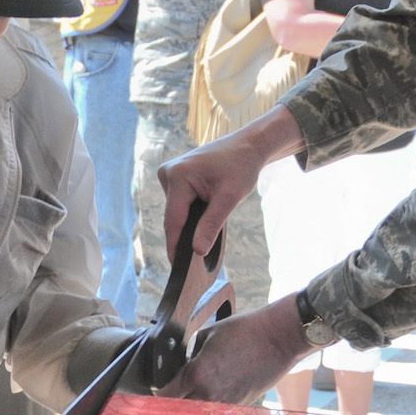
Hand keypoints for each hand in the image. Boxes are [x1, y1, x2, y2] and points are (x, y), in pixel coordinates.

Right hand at [157, 104, 303, 260]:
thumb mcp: (229, 198)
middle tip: (196, 262)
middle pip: (173, 217)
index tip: (177, 268)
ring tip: (204, 236)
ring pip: (176, 211)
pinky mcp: (174, 176)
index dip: (175, 246)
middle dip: (184, 236)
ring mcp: (169, 173)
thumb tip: (197, 251)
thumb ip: (211, 225)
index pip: (173, 220)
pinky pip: (179, 203)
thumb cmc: (241, 167)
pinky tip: (202, 218)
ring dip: (188, 224)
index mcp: (178, 176)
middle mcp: (168, 173)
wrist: (247, 146)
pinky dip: (190, 214)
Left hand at [164, 294, 308, 405]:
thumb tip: (180, 365)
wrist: (279, 338)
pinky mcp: (239, 406)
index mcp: (196, 374)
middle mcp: (209, 394)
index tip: (150, 399)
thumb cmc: (244, 330)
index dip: (154, 400)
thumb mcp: (206, 335)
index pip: (165, 397)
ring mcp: (225, 403)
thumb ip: (189, 354)